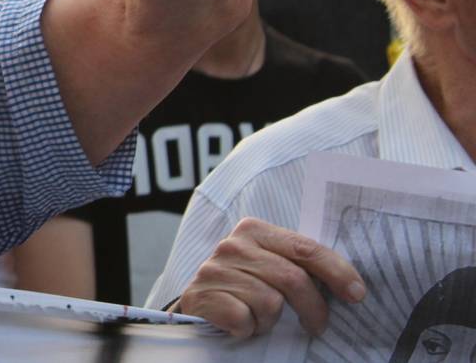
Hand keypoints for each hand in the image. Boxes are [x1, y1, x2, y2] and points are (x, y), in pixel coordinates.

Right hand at [173, 218, 365, 337]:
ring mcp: (214, 270)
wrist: (201, 305)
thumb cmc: (245, 286)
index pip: (305, 248)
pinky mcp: (201, 296)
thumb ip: (296, 263)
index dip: (336, 271)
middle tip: (316, 325)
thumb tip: (350, 283)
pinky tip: (241, 323)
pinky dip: (247, 328)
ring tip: (260, 317)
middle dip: (313, 308)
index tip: (357, 293)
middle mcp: (232, 246)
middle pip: (293, 278)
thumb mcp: (269, 265)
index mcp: (253, 230)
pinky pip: (243, 318)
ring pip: (270, 302)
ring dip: (271, 320)